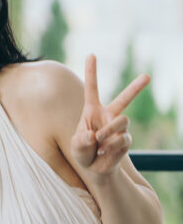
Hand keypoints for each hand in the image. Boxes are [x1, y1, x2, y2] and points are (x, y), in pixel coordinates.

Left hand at [70, 54, 148, 179]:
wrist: (96, 169)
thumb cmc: (83, 153)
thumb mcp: (75, 147)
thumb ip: (80, 141)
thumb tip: (93, 135)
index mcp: (92, 110)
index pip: (92, 88)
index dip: (91, 71)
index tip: (91, 54)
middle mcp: (108, 116)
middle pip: (124, 98)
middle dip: (136, 87)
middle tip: (148, 76)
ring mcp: (119, 127)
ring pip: (122, 121)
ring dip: (109, 131)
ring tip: (100, 141)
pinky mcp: (126, 140)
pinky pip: (122, 139)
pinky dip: (111, 147)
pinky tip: (105, 152)